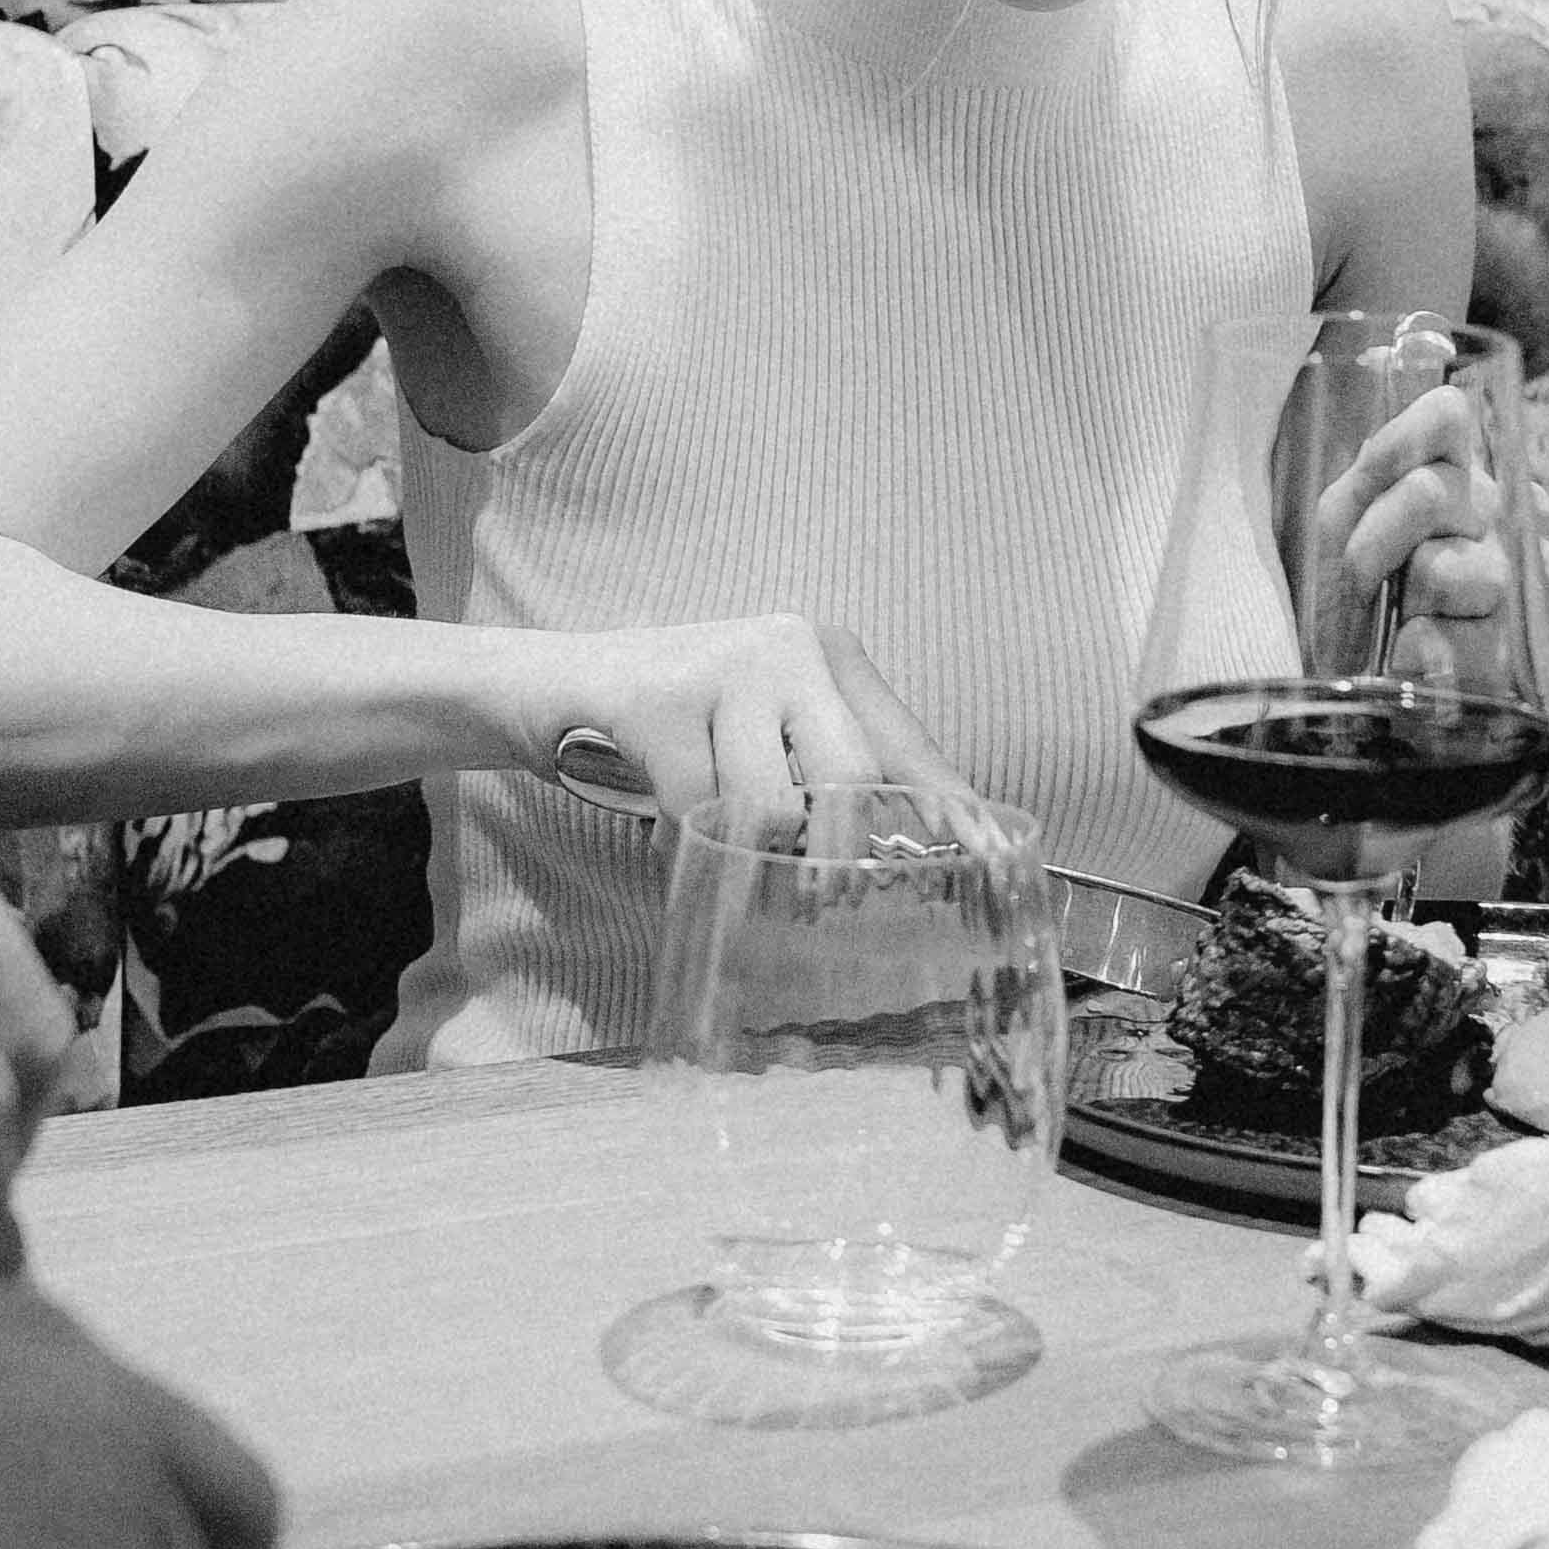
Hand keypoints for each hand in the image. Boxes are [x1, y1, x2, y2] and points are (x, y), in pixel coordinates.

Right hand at [526, 611, 970, 825]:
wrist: (555, 683)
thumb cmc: (682, 726)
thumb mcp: (766, 737)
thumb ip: (830, 776)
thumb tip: (909, 852)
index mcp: (828, 655)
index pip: (905, 743)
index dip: (948, 805)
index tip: (993, 855)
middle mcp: (788, 646)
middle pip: (847, 777)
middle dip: (836, 854)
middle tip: (822, 902)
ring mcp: (723, 666)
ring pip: (770, 804)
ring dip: (747, 852)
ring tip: (720, 851)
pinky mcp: (658, 700)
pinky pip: (697, 812)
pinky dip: (682, 848)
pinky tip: (665, 838)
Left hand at [1309, 354, 1518, 655]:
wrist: (1356, 682)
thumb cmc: (1346, 594)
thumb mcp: (1343, 518)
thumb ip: (1380, 463)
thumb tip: (1420, 386)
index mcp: (1456, 469)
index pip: (1446, 415)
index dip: (1398, 445)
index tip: (1364, 485)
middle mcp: (1499, 509)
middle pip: (1430, 492)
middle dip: (1373, 545)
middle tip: (1360, 579)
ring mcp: (1521, 575)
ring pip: (1449, 569)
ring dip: (1402, 604)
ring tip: (1396, 622)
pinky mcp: (1524, 646)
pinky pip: (1470, 640)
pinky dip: (1424, 654)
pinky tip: (1417, 656)